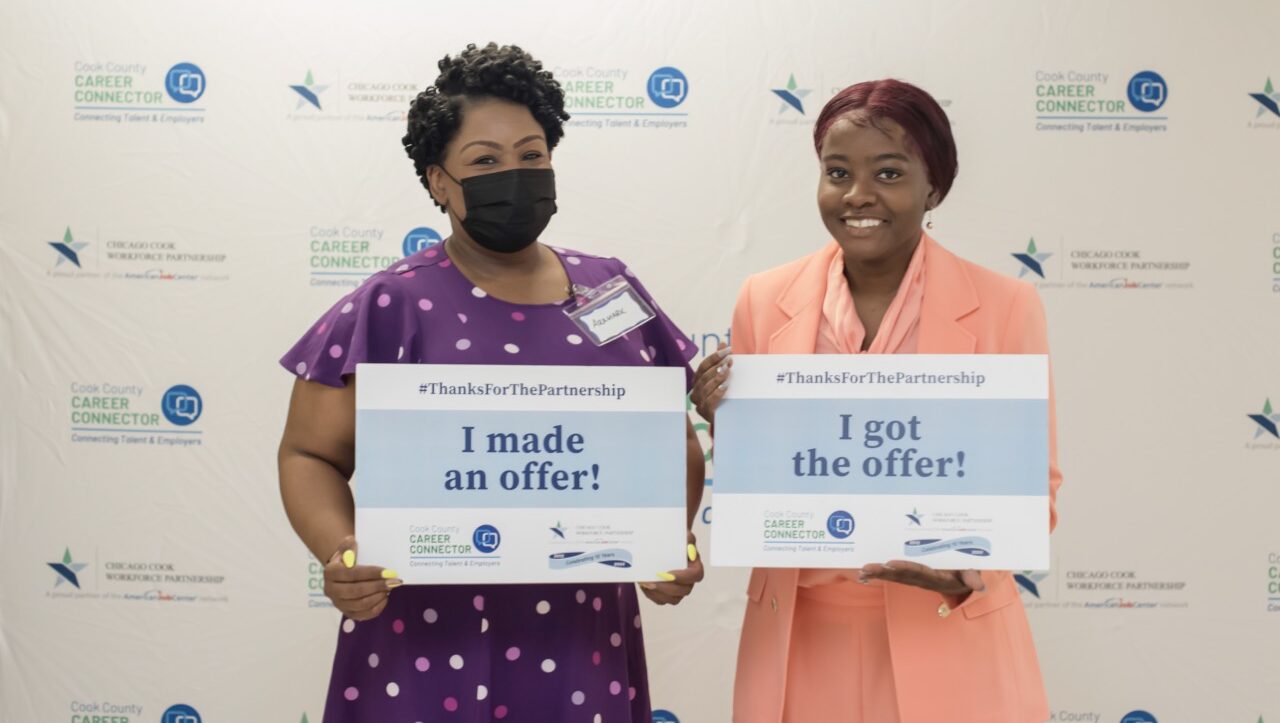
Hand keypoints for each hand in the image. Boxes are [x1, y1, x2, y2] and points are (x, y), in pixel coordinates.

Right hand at [324, 536, 400, 620]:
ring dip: (378, 597)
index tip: (388, 571)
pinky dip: (376, 608)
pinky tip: (385, 598)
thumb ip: (348, 546)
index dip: (371, 573)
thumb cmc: (347, 560)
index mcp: (330, 572)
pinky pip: (363, 615)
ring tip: (390, 588)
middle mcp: (330, 590)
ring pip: (360, 604)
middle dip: (378, 586)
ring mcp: (338, 604)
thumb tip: (352, 542)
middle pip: (356, 591)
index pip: (352, 574)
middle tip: (394, 581)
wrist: (339, 575)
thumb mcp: (345, 550)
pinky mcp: (346, 613)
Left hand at [639, 532, 704, 605]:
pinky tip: (644, 585)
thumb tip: (686, 542)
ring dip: (658, 593)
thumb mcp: (683, 535)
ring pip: (672, 599)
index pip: (695, 576)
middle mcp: (689, 581)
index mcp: (695, 567)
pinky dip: (652, 595)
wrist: (666, 545)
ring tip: (645, 583)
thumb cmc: (676, 540)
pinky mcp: (666, 594)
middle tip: (652, 581)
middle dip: (667, 588)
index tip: (668, 573)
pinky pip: (661, 600)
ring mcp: (678, 590)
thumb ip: (687, 538)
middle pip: (683, 591)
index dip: (683, 577)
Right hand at [690, 343, 731, 429]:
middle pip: (703, 376)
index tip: (727, 350)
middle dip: (717, 366)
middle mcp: (695, 392)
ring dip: (717, 378)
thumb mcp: (724, 376)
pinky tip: (725, 386)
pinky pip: (709, 401)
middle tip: (729, 360)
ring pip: (705, 388)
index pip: (703, 366)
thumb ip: (721, 361)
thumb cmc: (727, 396)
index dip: (714, 357)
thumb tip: (722, 343)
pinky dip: (717, 392)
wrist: (730, 419)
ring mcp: (699, 404)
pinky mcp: (705, 413)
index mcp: (697, 382)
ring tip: (728, 371)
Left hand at [858, 560, 984, 600]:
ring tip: (861, 570)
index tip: (891, 564)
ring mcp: (915, 577)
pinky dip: (878, 573)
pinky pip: (893, 574)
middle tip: (867, 568)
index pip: (919, 572)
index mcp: (937, 577)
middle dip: (884, 572)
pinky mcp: (910, 575)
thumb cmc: (967, 571)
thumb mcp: (972, 574)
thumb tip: (979, 585)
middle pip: (901, 575)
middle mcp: (923, 579)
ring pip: (894, 575)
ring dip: (877, 573)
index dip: (905, 568)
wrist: (964, 579)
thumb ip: (972, 577)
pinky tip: (863, 573)